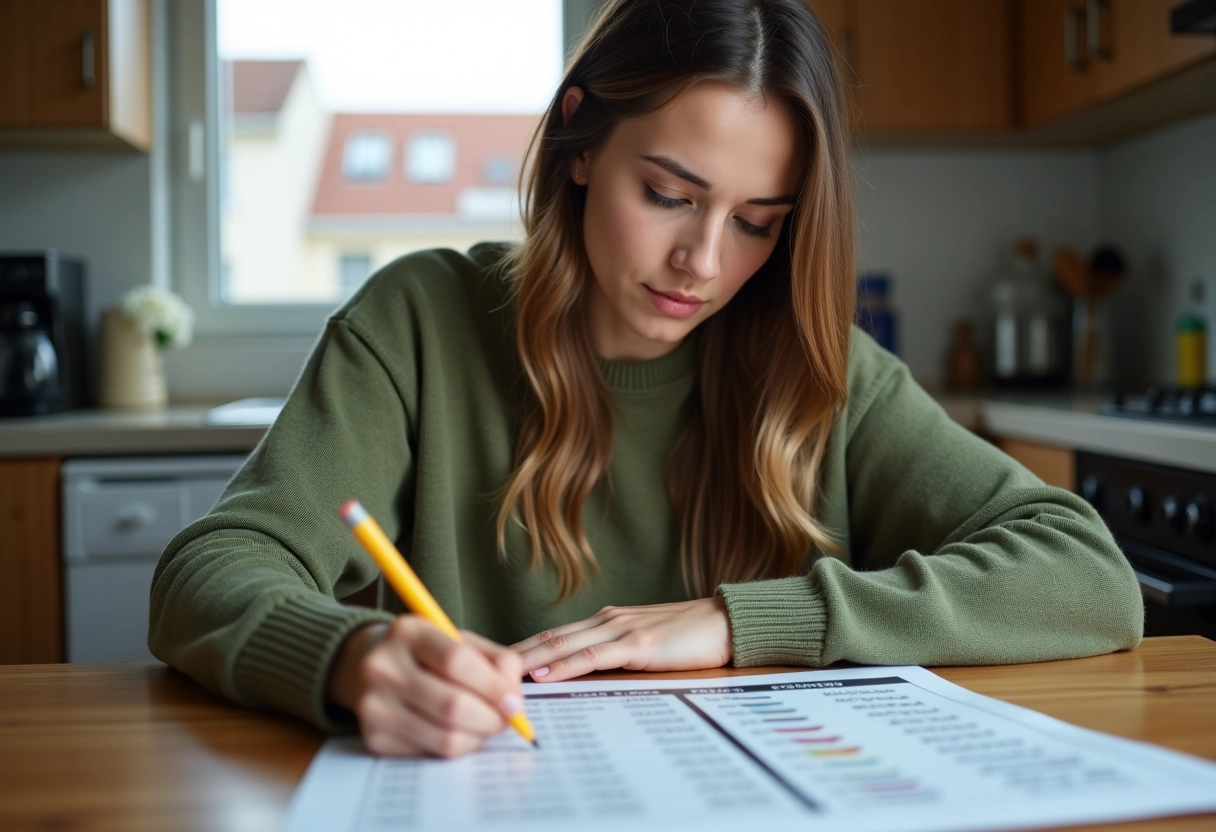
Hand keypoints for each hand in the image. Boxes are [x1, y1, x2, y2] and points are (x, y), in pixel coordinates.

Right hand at [325, 617, 524, 757]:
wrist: (370, 665)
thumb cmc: (427, 653)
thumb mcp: (460, 640)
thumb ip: (496, 660)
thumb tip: (513, 698)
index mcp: (407, 632)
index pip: (457, 661)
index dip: (493, 686)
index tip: (515, 702)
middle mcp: (382, 667)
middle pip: (452, 705)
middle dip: (491, 718)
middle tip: (507, 720)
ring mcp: (373, 705)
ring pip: (445, 737)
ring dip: (478, 737)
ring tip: (485, 725)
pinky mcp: (373, 738)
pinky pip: (432, 752)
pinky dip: (457, 747)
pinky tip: (458, 731)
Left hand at [513, 597, 733, 682]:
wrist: (726, 622)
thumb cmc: (689, 637)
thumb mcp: (643, 644)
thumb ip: (613, 654)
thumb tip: (581, 676)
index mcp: (606, 621)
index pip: (553, 635)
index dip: (520, 648)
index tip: (491, 662)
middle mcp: (607, 620)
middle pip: (548, 637)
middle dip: (512, 654)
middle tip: (478, 667)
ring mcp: (621, 629)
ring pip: (563, 644)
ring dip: (528, 660)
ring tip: (498, 674)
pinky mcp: (638, 643)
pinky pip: (593, 656)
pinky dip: (565, 665)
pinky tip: (545, 675)